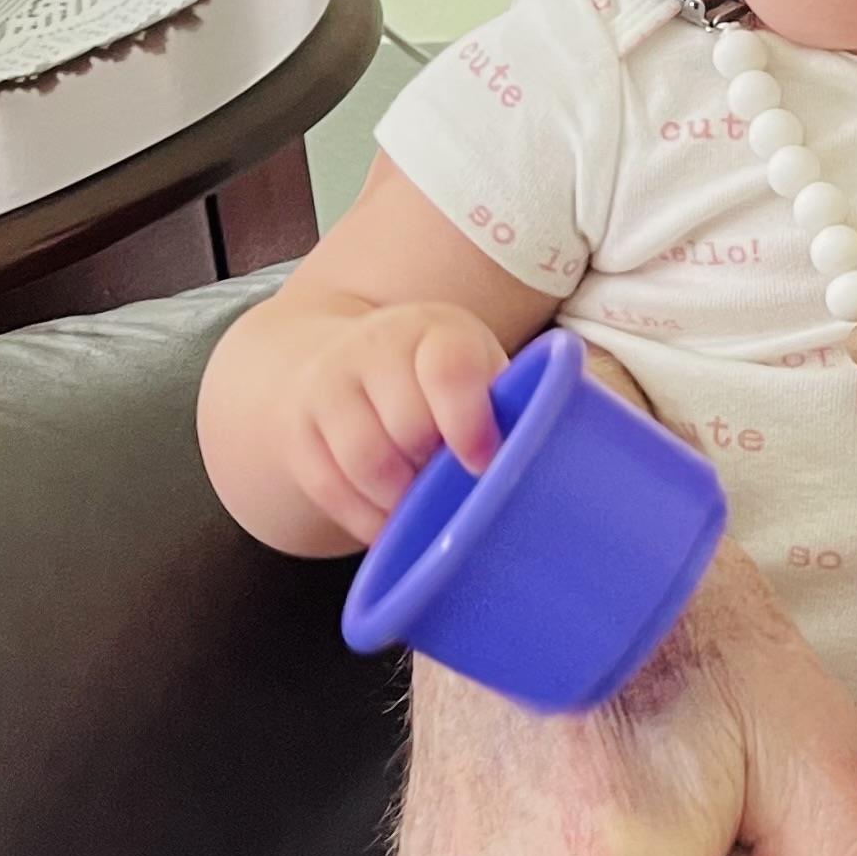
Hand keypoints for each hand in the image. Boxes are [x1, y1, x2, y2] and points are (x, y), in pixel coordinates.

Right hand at [285, 298, 511, 544]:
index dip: (467, 422)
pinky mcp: (298, 429)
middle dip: (436, 470)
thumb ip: (516, 404)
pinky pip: (329, 487)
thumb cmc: (444, 381)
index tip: (482, 464)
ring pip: (366, 461)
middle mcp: (375, 348)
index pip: (448, 369)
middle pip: (406, 426)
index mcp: (436, 330)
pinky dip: (365, 518)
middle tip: (457, 487)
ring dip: (401, 500)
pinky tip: (390, 525)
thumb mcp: (482, 371)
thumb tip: (558, 453)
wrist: (351, 359)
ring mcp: (329, 386)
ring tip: (426, 508)